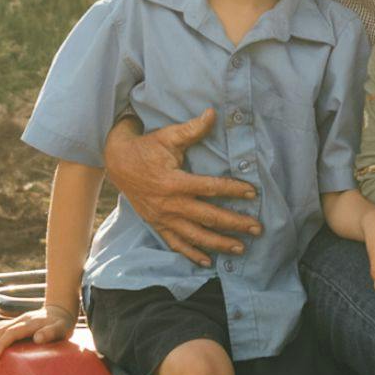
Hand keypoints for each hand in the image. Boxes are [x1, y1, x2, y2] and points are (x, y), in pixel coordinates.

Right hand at [0, 307, 75, 361]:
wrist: (60, 310)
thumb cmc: (62, 324)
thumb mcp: (61, 329)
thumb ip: (51, 332)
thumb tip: (37, 338)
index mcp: (31, 323)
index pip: (11, 332)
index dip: (1, 343)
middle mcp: (21, 320)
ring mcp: (16, 320)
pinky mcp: (14, 323)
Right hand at [104, 111, 259, 261]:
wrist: (117, 162)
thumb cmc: (146, 147)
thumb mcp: (168, 136)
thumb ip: (192, 129)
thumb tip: (213, 113)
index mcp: (175, 182)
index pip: (210, 188)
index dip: (233, 190)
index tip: (253, 192)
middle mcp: (170, 204)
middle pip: (208, 217)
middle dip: (234, 224)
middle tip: (257, 228)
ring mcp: (163, 218)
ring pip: (195, 235)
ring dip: (219, 243)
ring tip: (240, 248)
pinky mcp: (157, 224)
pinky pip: (176, 244)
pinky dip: (192, 254)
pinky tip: (208, 262)